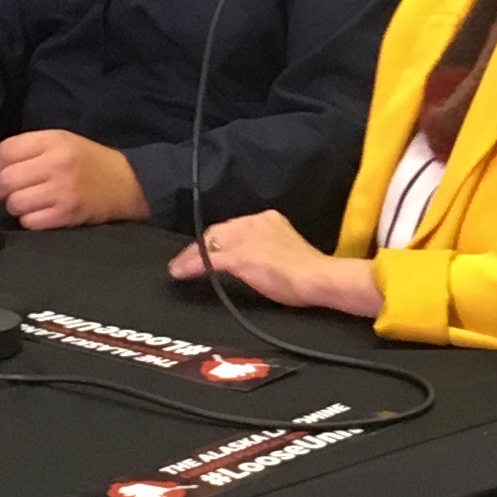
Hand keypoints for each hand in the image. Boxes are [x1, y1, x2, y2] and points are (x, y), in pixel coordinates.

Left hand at [0, 128, 149, 229]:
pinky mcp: (66, 215)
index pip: (6, 150)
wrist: (126, 182)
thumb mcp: (59, 141)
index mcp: (54, 142)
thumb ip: (22, 145)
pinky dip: (28, 219)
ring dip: (15, 203)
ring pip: (15, 202)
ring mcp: (62, 192)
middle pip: (6, 179)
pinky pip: (29, 221)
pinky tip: (39, 211)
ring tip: (27, 199)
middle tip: (12, 186)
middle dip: (2, 185)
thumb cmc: (89, 161)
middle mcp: (57, 165)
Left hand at [169, 207, 382, 317]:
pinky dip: (191, 267)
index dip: (215, 241)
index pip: (233, 227)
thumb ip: (266, 250)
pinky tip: (180, 274)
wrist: (319, 278)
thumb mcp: (286, 251)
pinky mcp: (240, 256)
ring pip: (209, 244)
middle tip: (182, 262)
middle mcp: (255, 222)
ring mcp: (246, 238)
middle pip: (217, 232)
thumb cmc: (311, 274)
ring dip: (190, 257)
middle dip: (198, 248)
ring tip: (177, 269)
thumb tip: (254, 263)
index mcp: (268, 219)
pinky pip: (207, 260)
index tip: (204, 252)